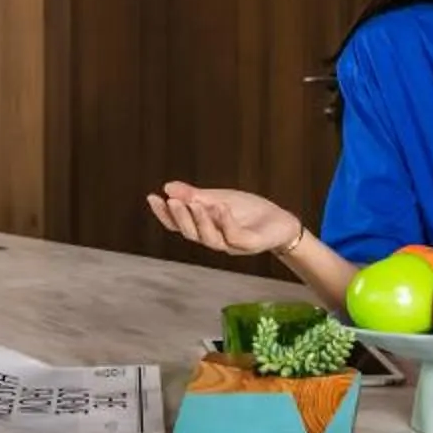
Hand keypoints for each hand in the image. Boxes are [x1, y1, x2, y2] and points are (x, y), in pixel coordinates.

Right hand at [146, 182, 301, 258]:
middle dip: (180, 218)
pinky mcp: (251, 244)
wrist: (280, 221)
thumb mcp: (218, 198)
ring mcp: (233, 245)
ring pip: (211, 239)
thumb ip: (194, 196)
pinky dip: (226, 222)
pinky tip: (220, 206)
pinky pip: (235, 237)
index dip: (164, 215)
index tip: (152, 197)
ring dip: (201, 221)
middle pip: (191, 235)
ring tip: (195, 203)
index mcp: (205, 229)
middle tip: (171, 201)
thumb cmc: (248, 212)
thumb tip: (167, 187)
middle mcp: (216, 240)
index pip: (179, 226)